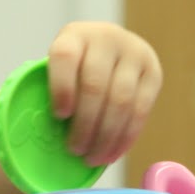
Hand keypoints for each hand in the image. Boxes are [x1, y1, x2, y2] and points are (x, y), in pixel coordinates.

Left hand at [46, 22, 162, 165]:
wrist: (112, 51)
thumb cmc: (75, 71)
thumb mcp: (61, 70)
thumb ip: (53, 93)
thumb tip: (41, 140)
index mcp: (75, 35)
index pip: (65, 57)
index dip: (61, 87)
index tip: (59, 116)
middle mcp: (107, 38)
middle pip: (94, 85)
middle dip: (84, 124)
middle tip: (75, 150)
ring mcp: (134, 53)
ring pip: (121, 101)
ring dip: (106, 135)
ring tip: (93, 158)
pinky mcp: (153, 73)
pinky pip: (141, 110)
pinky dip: (126, 136)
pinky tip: (113, 153)